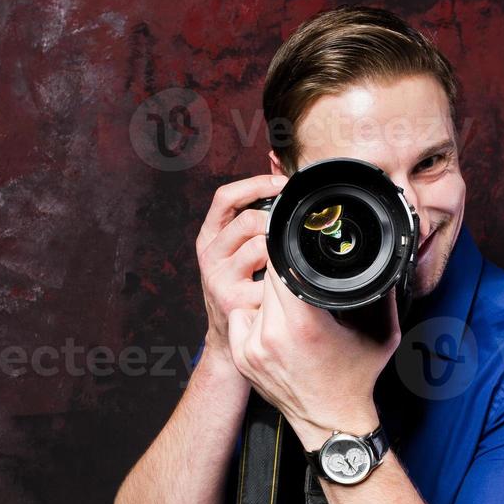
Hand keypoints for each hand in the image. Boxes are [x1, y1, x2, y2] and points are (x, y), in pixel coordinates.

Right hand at [195, 174, 288, 372]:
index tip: (283, 184)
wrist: (231, 341)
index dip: (255, 184)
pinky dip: (284, 280)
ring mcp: (218, 279)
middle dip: (277, 220)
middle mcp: (209, 255)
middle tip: (294, 228)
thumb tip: (277, 162)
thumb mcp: (240, 248)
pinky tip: (286, 285)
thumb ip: (257, 206)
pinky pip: (270, 279)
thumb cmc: (242, 288)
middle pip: (247, 220)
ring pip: (260, 247)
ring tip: (288, 260)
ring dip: (281, 252)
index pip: (225, 197)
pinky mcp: (233, 301)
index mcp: (210, 236)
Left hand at [227, 265, 400, 451]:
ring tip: (292, 312)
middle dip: (284, 276)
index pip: (281, 266)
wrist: (332, 423)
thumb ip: (382, 294)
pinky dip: (255, 316)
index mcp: (305, 324)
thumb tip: (385, 263)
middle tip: (301, 285)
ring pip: (253, 297)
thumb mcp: (382, 332)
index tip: (300, 252)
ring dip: (270, 297)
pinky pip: (240, 317)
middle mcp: (273, 335)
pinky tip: (275, 328)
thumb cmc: (356, 380)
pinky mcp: (241, 357)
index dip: (291, 254)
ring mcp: (253, 348)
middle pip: (267, 280)